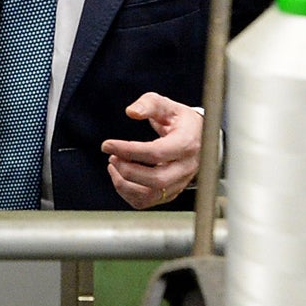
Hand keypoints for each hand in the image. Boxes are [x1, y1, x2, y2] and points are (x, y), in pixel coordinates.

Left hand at [101, 93, 201, 209]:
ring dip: (125, 184)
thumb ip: (148, 104)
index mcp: (187, 143)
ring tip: (114, 165)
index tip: (107, 144)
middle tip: (112, 156)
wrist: (198, 136)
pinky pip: (147, 201)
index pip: (156, 153)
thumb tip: (132, 112)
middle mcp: (186, 167)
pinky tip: (120, 176)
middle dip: (127, 170)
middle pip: (156, 179)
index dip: (128, 150)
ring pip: (151, 195)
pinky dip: (128, 193)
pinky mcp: (171, 191)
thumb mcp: (166, 105)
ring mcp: (180, 182)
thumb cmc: (180, 120)